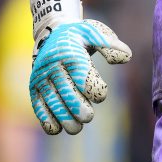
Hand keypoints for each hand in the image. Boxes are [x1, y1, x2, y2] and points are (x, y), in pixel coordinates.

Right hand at [30, 19, 130, 134]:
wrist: (51, 33)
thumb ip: (110, 45)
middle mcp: (53, 66)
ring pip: (52, 103)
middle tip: (88, 116)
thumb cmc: (78, 36)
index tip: (100, 96)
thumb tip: (126, 57)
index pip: (83, 77)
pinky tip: (58, 128)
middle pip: (67, 93)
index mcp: (70, 53)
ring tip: (76, 127)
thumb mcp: (95, 33)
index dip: (95, 91)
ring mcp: (41, 78)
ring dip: (64, 119)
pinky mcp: (34, 87)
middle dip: (79, 109)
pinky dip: (46, 120)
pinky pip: (38, 106)